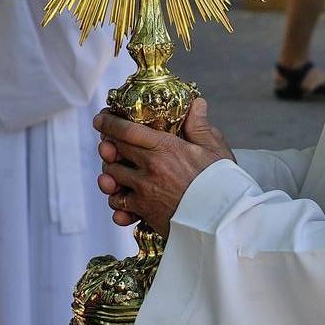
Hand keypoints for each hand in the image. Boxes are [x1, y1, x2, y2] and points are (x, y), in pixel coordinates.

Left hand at [95, 98, 234, 236]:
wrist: (224, 220)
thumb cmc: (223, 184)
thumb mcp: (216, 150)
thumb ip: (200, 126)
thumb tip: (197, 103)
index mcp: (167, 148)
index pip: (127, 130)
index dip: (109, 122)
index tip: (101, 119)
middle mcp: (150, 167)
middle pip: (113, 150)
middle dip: (108, 146)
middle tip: (110, 146)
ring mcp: (144, 190)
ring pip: (110, 177)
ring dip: (111, 174)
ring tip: (118, 173)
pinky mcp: (144, 211)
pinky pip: (117, 205)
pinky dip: (118, 202)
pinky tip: (126, 200)